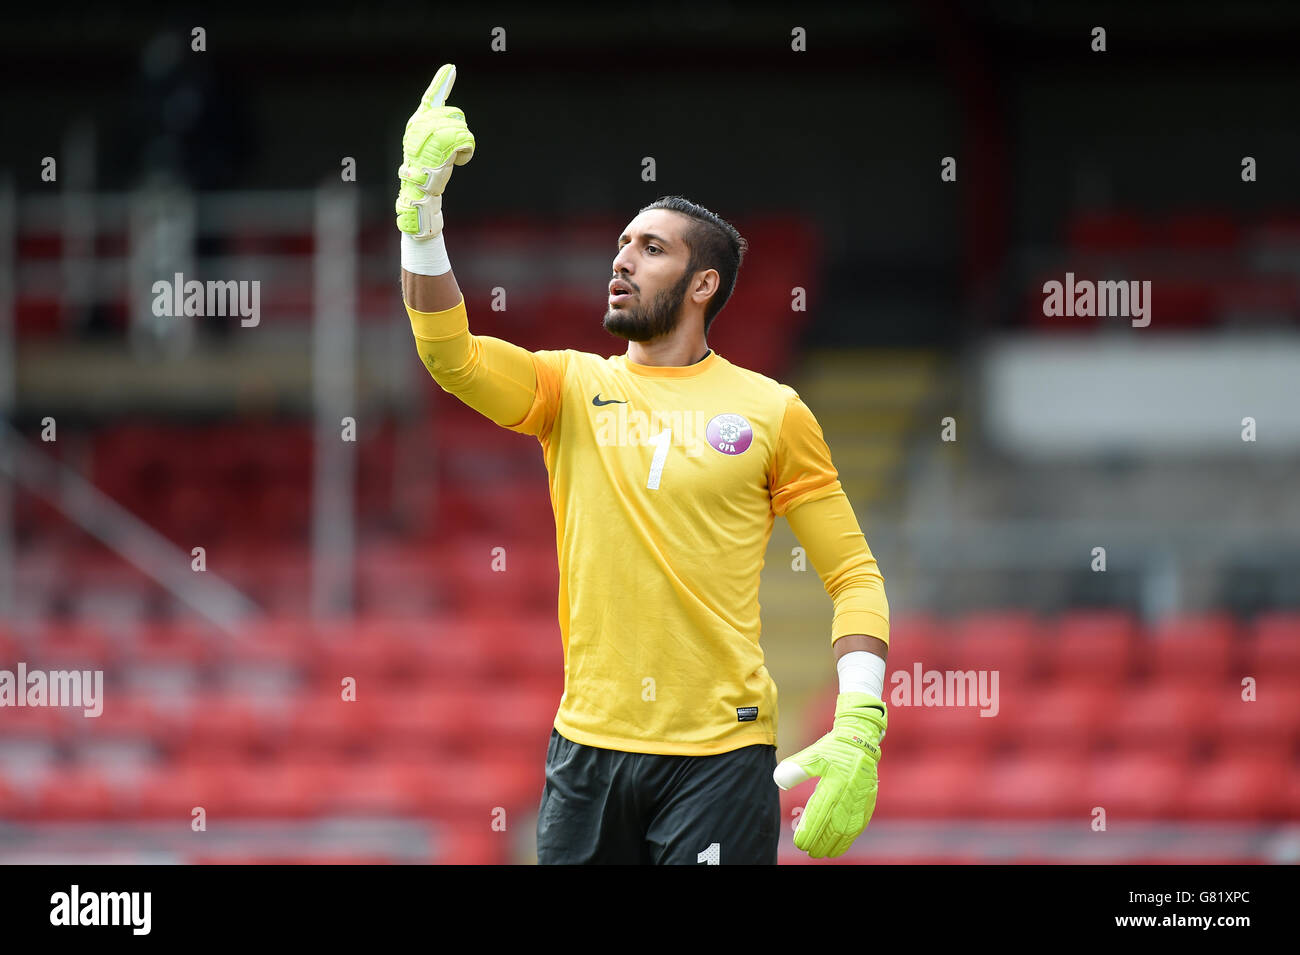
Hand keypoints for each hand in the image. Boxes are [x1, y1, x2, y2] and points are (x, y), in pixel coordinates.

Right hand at [395, 63, 475, 236]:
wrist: (418, 193)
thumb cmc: (426, 173)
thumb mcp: (430, 149)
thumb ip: (439, 131)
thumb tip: (454, 124)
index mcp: (417, 123)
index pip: (431, 98)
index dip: (442, 83)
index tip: (451, 68)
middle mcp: (421, 124)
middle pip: (456, 115)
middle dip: (459, 132)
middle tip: (450, 152)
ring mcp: (430, 132)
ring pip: (462, 128)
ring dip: (463, 145)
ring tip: (451, 159)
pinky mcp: (441, 142)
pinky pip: (466, 139)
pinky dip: (467, 152)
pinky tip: (458, 162)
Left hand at [773, 692, 886, 857]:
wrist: (861, 740)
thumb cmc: (833, 748)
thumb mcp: (813, 754)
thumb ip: (796, 768)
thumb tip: (779, 780)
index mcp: (835, 783)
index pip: (820, 814)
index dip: (810, 831)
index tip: (799, 842)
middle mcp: (850, 794)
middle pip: (834, 827)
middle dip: (821, 842)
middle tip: (808, 851)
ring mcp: (861, 800)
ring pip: (848, 830)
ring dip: (835, 844)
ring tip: (822, 853)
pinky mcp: (868, 802)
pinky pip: (859, 826)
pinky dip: (849, 838)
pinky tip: (840, 844)